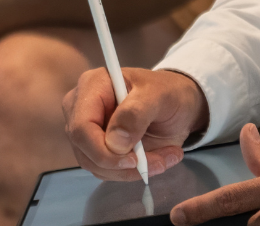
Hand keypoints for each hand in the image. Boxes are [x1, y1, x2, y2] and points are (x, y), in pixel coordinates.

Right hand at [63, 65, 208, 181]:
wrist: (177, 105)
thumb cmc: (168, 92)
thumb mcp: (159, 95)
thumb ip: (136, 113)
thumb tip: (115, 143)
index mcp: (92, 86)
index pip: (82, 127)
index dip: (103, 150)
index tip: (134, 160)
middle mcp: (81, 108)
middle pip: (85, 150)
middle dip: (122, 164)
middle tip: (160, 162)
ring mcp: (87, 130)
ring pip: (96, 166)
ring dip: (131, 171)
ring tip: (164, 159)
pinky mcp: (96, 148)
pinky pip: (106, 171)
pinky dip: (131, 172)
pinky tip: (155, 160)